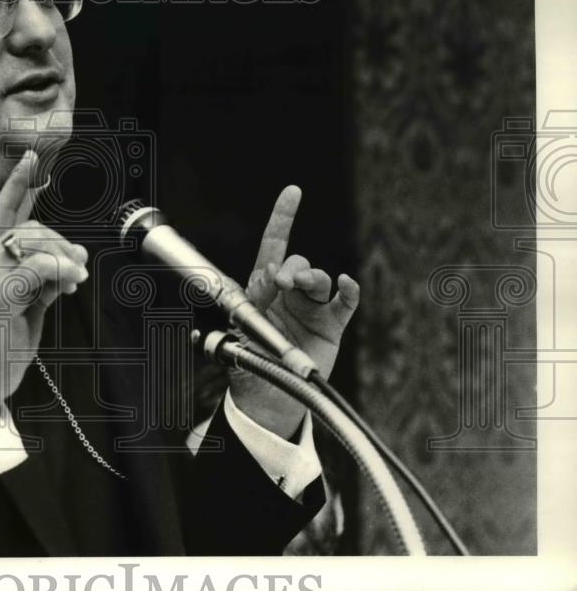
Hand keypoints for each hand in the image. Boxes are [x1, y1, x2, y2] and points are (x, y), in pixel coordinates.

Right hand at [0, 150, 88, 407]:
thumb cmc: (1, 341)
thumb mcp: (24, 301)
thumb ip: (39, 274)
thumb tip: (69, 259)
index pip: (0, 211)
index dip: (18, 184)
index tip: (32, 157)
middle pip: (30, 227)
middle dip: (61, 243)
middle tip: (79, 264)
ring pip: (37, 244)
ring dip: (65, 259)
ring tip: (76, 279)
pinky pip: (41, 267)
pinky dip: (63, 273)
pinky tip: (72, 285)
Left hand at [227, 186, 359, 439]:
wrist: (266, 398)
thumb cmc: (250, 363)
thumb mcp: (242, 332)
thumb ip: (253, 305)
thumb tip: (267, 278)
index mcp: (263, 288)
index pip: (273, 245)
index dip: (283, 218)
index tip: (293, 193)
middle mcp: (289, 293)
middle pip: (296, 262)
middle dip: (290, 266)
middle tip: (281, 281)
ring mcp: (311, 308)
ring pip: (318, 280)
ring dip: (312, 278)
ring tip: (301, 286)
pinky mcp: (330, 326)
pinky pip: (343, 304)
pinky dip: (347, 291)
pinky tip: (346, 284)